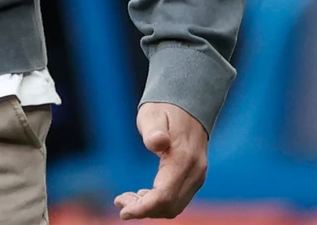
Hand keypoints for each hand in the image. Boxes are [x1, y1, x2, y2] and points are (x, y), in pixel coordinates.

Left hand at [114, 102, 208, 218]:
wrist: (188, 105)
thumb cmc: (165, 110)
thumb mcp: (153, 114)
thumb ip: (154, 129)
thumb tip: (156, 142)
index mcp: (184, 158)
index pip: (164, 195)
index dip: (143, 208)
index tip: (123, 211)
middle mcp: (195, 172)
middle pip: (169, 206)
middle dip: (143, 210)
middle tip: (120, 201)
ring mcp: (197, 176)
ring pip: (174, 206)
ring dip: (150, 208)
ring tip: (127, 198)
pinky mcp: (194, 178)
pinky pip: (177, 200)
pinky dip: (158, 203)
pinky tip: (142, 195)